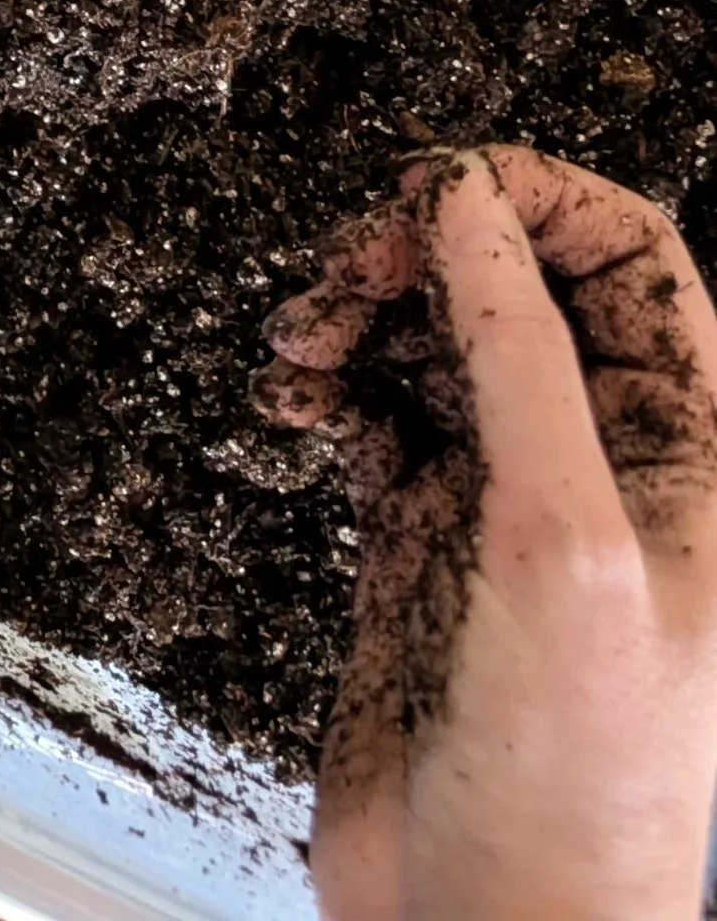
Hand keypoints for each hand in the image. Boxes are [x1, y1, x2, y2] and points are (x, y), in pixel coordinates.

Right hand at [258, 147, 716, 920]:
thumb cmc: (577, 782)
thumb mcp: (561, 542)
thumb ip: (518, 359)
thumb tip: (473, 209)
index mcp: (687, 454)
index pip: (630, 260)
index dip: (537, 200)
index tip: (437, 187)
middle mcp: (604, 465)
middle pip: (520, 280)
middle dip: (427, 249)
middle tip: (351, 268)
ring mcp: (509, 501)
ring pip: (436, 337)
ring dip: (360, 311)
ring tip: (303, 341)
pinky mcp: (424, 541)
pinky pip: (376, 412)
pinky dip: (326, 385)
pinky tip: (292, 400)